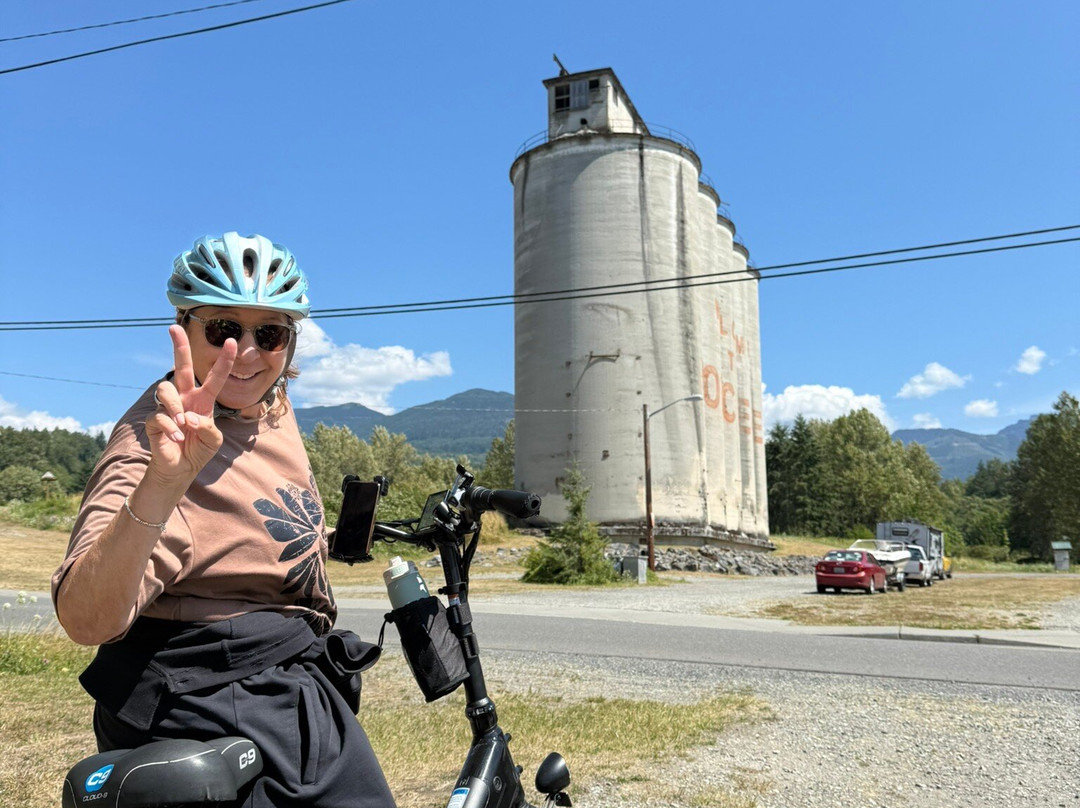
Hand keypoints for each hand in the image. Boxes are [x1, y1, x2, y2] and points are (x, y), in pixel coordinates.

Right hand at [145, 324, 237, 485]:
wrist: (181, 468)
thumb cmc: (199, 449)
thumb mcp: (213, 440)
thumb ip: (208, 428)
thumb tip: (189, 417)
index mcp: (203, 400)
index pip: (215, 377)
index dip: (224, 361)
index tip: (232, 342)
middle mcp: (185, 398)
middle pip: (181, 367)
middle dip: (179, 347)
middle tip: (174, 328)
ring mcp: (168, 407)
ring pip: (166, 390)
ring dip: (175, 406)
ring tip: (182, 424)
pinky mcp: (154, 420)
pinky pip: (159, 416)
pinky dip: (170, 428)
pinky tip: (176, 439)